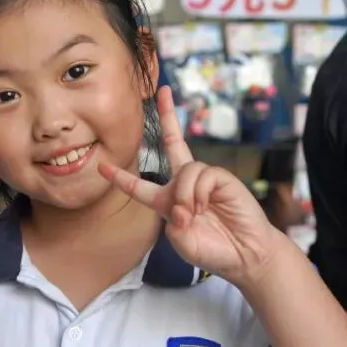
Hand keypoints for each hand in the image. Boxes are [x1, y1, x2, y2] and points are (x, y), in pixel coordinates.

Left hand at [99, 86, 282, 287]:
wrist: (244, 255)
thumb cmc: (212, 250)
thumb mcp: (181, 241)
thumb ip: (174, 221)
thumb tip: (182, 202)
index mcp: (167, 202)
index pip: (139, 187)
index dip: (121, 178)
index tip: (102, 167)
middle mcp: (184, 184)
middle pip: (173, 142)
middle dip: (168, 116)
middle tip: (162, 91)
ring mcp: (204, 179)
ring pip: (184, 170)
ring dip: (184, 195)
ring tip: (193, 215)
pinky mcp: (222, 178)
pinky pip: (202, 174)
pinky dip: (198, 192)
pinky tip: (206, 207)